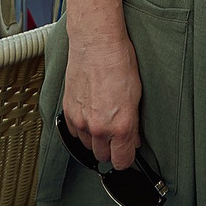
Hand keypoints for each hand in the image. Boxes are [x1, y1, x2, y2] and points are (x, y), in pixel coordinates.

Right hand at [61, 21, 144, 171]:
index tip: (127, 153)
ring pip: (87, 145)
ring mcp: (81, 120)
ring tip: (103, 120)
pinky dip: (81, 128)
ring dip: (95, 139)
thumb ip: (133, 123)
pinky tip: (90, 114)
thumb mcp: (136, 95)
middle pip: (103, 156)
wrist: (97, 43)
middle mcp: (99, 127)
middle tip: (117, 135)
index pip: (121, 161)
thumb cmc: (119, 62)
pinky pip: (74, 132)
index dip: (126, 158)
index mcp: (120, 125)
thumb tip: (132, 138)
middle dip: (111, 149)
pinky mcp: (68, 111)